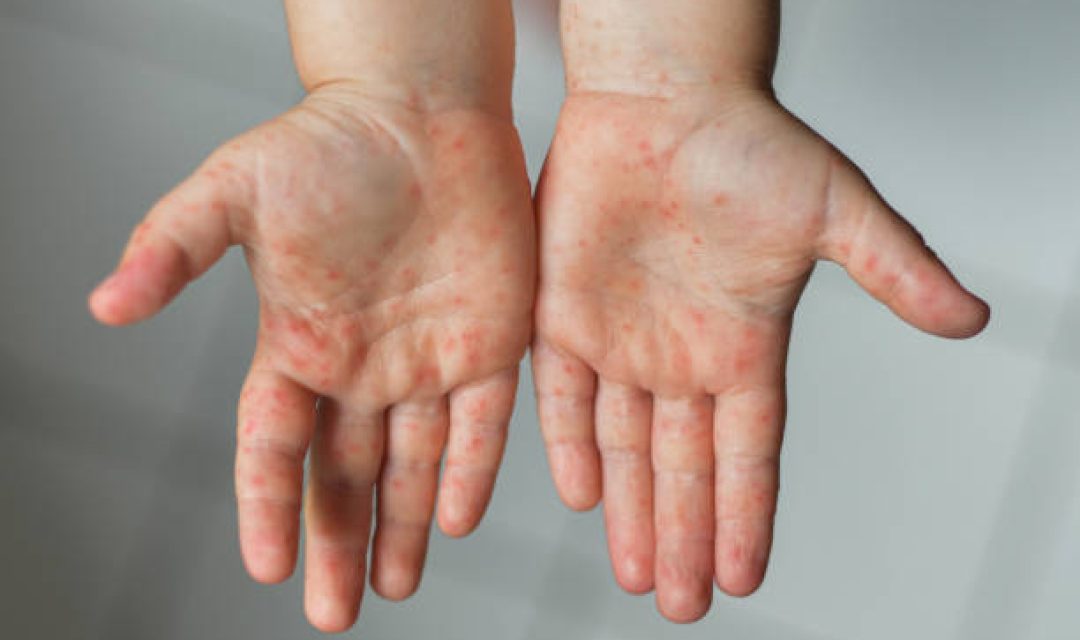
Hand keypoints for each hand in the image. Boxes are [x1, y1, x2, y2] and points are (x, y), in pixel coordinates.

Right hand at [89, 83, 534, 631]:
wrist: (422, 112)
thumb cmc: (326, 144)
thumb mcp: (237, 190)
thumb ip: (174, 247)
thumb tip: (103, 306)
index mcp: (298, 344)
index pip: (273, 445)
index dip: (267, 505)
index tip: (268, 566)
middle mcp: (361, 368)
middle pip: (343, 474)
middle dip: (337, 543)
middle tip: (334, 613)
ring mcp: (426, 360)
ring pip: (413, 465)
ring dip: (404, 528)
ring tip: (394, 587)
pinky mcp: (488, 343)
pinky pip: (481, 423)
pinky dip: (469, 471)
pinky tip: (455, 518)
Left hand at [533, 89, 988, 620]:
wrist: (661, 96)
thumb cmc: (751, 142)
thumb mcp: (837, 211)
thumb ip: (894, 269)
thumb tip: (971, 320)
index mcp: (743, 345)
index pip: (748, 452)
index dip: (746, 515)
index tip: (743, 578)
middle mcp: (680, 356)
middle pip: (682, 469)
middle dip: (682, 536)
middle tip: (681, 606)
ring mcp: (620, 338)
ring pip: (623, 447)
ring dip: (630, 511)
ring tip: (640, 577)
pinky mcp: (563, 313)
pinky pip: (563, 395)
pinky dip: (570, 446)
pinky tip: (584, 497)